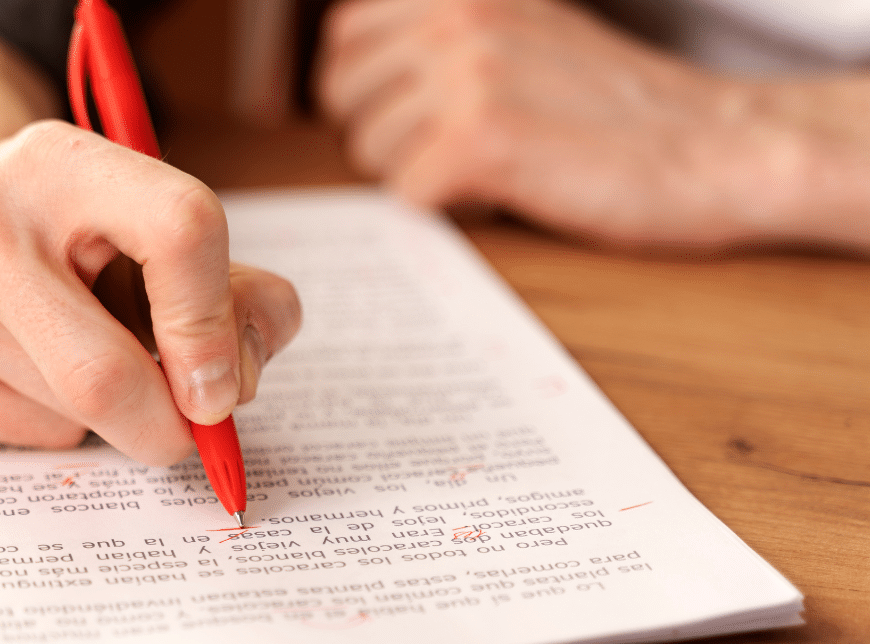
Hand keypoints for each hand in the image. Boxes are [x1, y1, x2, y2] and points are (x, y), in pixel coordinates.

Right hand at [0, 32, 300, 464]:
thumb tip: (245, 374)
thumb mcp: (142, 224)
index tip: (226, 379)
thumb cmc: (58, 234)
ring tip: (75, 354)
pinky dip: (62, 425)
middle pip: (107, 377)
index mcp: (57, 162)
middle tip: (189, 424)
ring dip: (113, 416)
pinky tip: (23, 374)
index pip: (181, 230)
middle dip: (170, 425)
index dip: (219, 321)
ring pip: (75, 419)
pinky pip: (29, 438)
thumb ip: (228, 288)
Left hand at [315, 0, 835, 248]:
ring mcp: (467, 72)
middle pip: (344, 97)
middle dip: (384, 135)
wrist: (713, 147)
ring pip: (370, 149)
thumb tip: (348, 72)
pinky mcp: (481, 138)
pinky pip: (407, 193)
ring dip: (419, 175)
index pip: (345, 35)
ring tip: (490, 169)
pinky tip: (501, 194)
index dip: (363, 89)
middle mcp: (456, 14)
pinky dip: (448, 208)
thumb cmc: (617, 107)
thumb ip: (445, 36)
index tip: (410, 117)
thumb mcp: (525, 33)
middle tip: (452, 152)